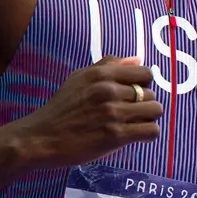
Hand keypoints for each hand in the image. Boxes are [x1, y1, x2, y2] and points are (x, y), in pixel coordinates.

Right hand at [16, 56, 162, 167]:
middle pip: (151, 93)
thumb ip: (108, 65)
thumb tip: (137, 59)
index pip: (145, 73)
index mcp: (101, 74)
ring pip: (155, 110)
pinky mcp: (115, 136)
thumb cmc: (60, 108)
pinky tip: (136, 135)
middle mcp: (109, 90)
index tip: (135, 94)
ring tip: (135, 124)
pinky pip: (151, 131)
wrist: (42, 137)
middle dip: (145, 104)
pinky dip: (148, 133)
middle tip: (131, 113)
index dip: (144, 84)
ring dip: (149, 118)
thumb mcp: (79, 77)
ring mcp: (113, 113)